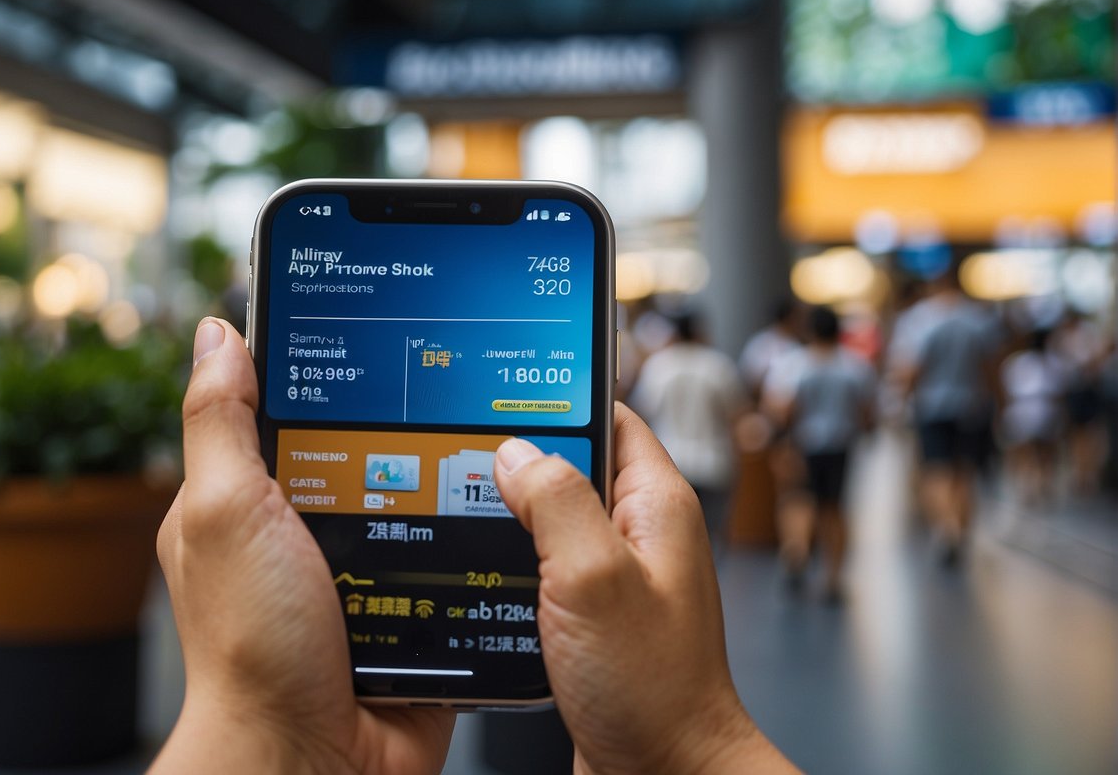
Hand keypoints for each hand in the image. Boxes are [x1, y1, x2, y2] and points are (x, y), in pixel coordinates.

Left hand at [151, 318, 453, 774]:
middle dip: (406, 426)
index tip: (375, 328)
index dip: (325, 368)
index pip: (289, 408)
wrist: (313, 759)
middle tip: (452, 388)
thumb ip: (219, 423)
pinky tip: (502, 513)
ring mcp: (365, 569)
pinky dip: (476, 540)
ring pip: (421, 497)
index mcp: (252, 500)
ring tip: (491, 448)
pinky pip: (456, 554)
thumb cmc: (251, 649)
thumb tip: (217, 334)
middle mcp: (307, 531)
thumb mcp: (223, 513)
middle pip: (367, 448)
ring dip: (450, 482)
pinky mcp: (413, 605)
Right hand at [494, 405, 796, 774]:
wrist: (664, 773)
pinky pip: (545, 568)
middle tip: (468, 462)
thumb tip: (513, 452)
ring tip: (466, 514)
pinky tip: (482, 572)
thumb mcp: (596, 577)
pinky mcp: (591, 616)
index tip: (505, 394)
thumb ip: (557, 501)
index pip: (609, 415)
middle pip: (573, 465)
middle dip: (521, 462)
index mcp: (657, 505)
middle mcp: (639, 534)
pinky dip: (512, 564)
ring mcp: (615, 576)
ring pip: (553, 519)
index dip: (558, 399)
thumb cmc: (654, 691)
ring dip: (511, 517)